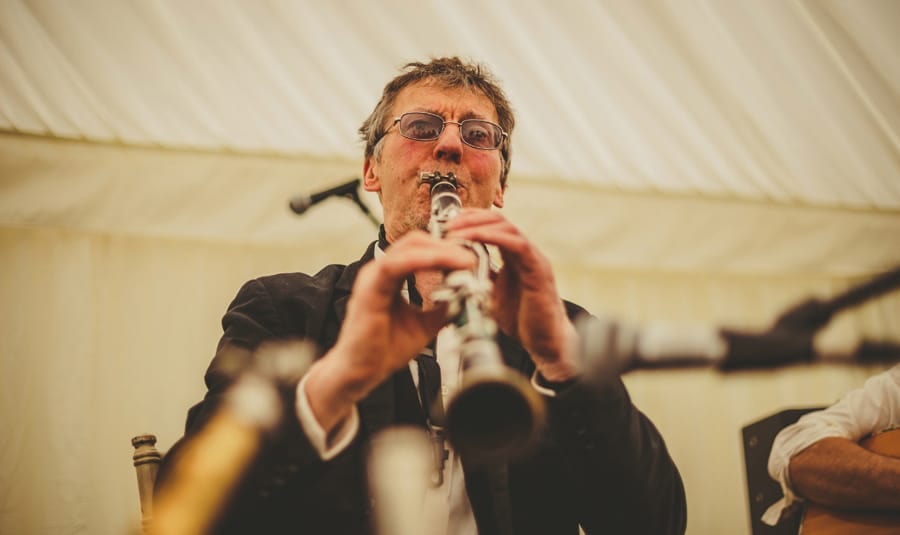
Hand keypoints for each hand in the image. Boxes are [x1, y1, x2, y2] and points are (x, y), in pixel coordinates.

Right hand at [304, 231, 475, 431]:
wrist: (361, 373)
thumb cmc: (385, 349)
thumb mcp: (426, 324)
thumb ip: (444, 306)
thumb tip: (468, 293)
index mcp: (392, 276)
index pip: (422, 249)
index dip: (448, 249)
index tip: (473, 258)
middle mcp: (381, 271)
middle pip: (417, 241)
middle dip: (448, 246)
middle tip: (473, 258)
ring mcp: (372, 277)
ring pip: (409, 248)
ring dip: (440, 251)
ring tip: (465, 260)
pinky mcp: (368, 289)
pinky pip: (395, 266)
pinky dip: (420, 261)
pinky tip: (441, 264)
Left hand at [446, 209, 579, 381]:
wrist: (544, 342)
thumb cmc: (520, 320)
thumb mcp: (490, 294)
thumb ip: (477, 278)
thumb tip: (452, 268)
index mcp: (513, 256)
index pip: (492, 225)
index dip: (469, 220)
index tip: (446, 225)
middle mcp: (524, 252)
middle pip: (498, 220)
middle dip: (470, 219)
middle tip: (447, 225)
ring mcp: (533, 258)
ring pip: (507, 227)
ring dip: (478, 226)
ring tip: (455, 232)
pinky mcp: (539, 268)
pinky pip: (518, 245)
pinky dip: (495, 238)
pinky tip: (476, 238)